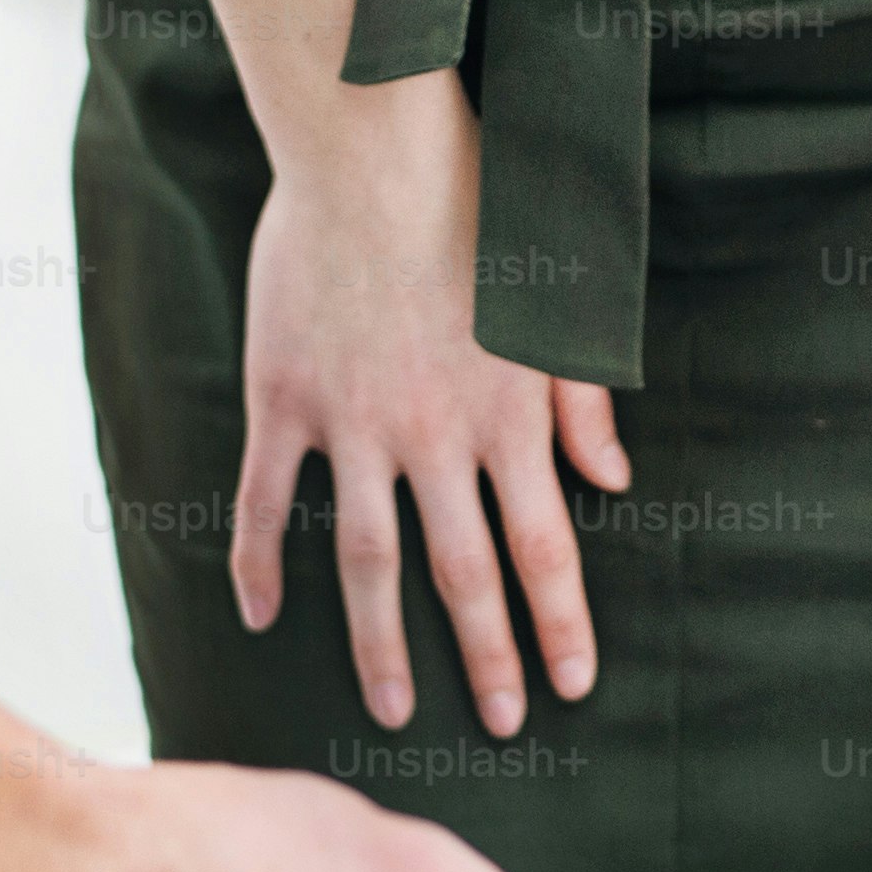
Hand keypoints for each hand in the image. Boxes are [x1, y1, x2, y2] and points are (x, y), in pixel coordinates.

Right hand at [231, 77, 625, 736]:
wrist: (372, 146)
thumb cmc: (480, 204)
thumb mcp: (559, 301)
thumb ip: (583, 400)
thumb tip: (613, 480)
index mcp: (510, 417)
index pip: (546, 549)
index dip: (561, 625)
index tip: (574, 685)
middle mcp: (435, 438)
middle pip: (464, 576)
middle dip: (489, 659)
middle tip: (505, 725)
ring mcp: (353, 425)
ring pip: (368, 562)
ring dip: (382, 646)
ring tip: (394, 711)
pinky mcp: (284, 400)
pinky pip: (264, 502)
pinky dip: (258, 565)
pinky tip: (263, 620)